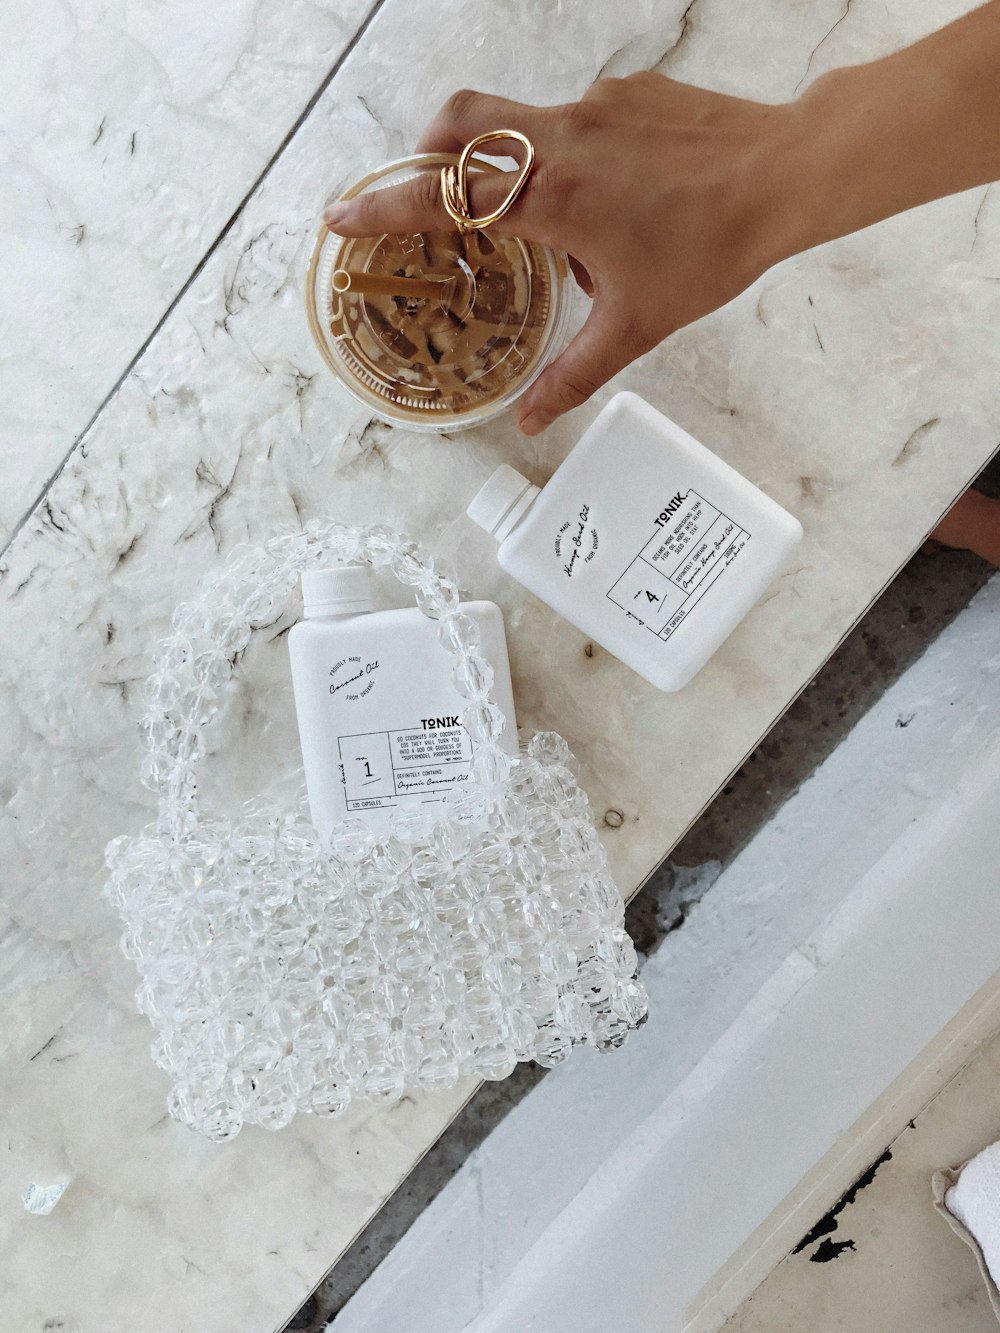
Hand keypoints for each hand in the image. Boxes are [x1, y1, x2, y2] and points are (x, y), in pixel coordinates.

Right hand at [324, 77, 802, 433]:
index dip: (381, 205)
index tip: (340, 216)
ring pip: (506, 114)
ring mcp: (591, 106)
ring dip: (490, 155)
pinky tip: (600, 194)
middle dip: (423, 157)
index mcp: (552, 198)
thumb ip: (573, 374)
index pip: (440, 194)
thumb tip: (531, 421)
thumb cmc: (712, 248)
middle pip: (454, 123)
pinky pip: (564, 116)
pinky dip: (554, 151)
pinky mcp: (622, 92)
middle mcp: (560, 139)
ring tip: (523, 212)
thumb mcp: (635, 324)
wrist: (783, 175)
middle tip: (424, 200)